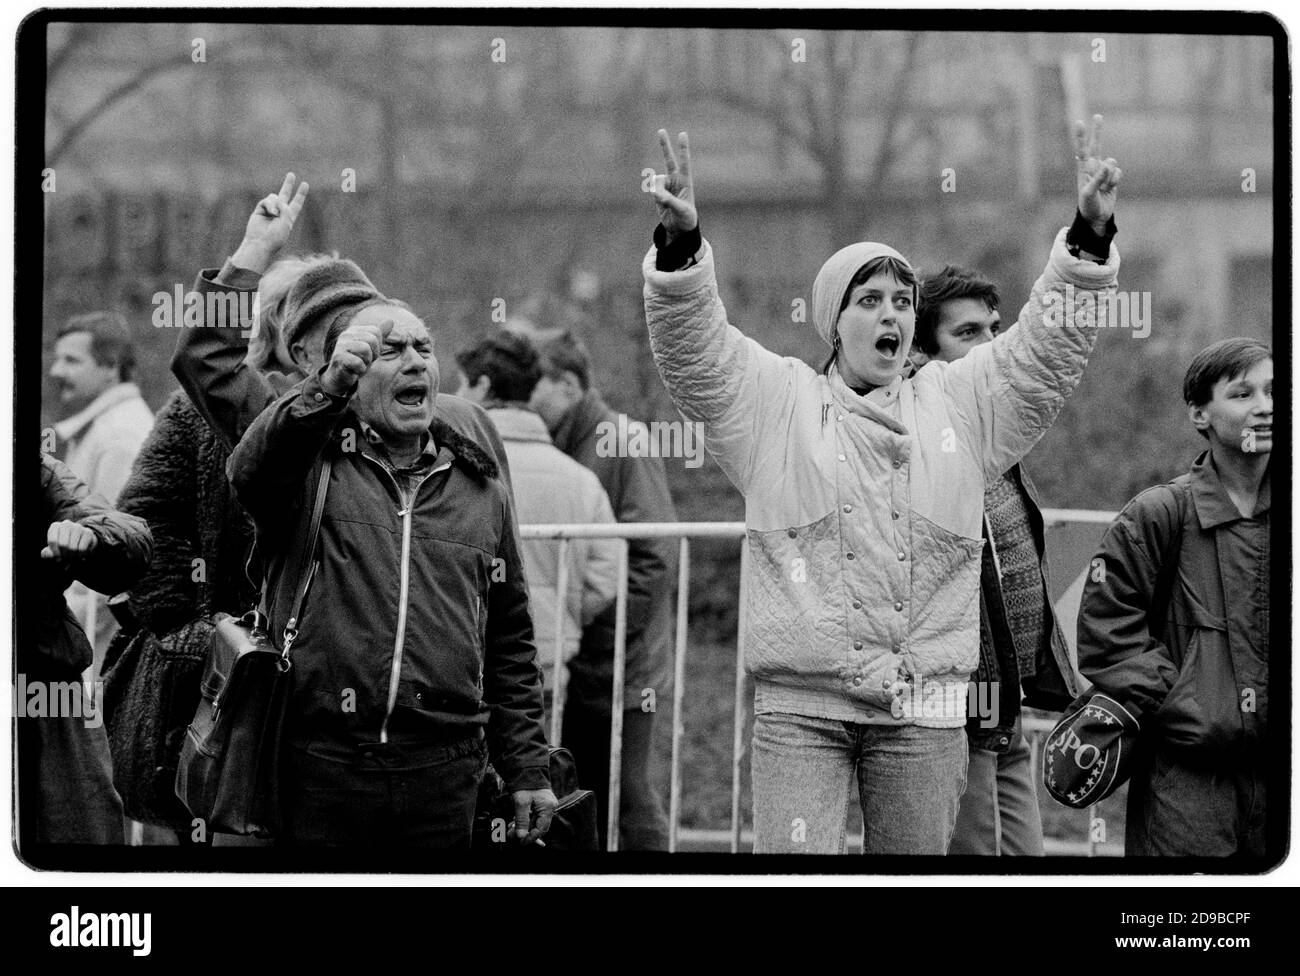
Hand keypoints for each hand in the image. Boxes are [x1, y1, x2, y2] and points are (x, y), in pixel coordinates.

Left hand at [42, 520, 97, 562]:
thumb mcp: (54, 549)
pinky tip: (80, 553)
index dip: (55, 552)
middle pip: (63, 545)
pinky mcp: (88, 532)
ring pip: (73, 548)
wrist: (81, 541)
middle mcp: (66, 524)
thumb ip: (47, 553)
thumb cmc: (64, 545)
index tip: (58, 557)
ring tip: (73, 555)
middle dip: (64, 554)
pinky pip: (82, 549)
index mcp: (55, 526)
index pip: (53, 541)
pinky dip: (80, 554)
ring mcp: (78, 527)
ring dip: (72, 555)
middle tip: (66, 556)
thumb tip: (46, 554)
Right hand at [230, 172, 309, 273]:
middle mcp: (280, 212)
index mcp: (289, 217)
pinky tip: (270, 213)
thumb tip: (276, 198)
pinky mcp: (260, 209)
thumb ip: (284, 207)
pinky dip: (270, 205)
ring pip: (274, 197)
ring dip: (276, 204)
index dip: (300, 194)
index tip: (305, 184)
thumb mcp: (286, 221)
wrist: (261, 242)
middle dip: (288, 184)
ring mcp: (269, 211)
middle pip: (285, 195)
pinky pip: (267, 200)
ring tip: (274, 214)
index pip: (296, 203)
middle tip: (291, 174)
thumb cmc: (276, 235)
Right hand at [320, 319, 392, 395]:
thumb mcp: (372, 348)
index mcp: (354, 330)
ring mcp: (341, 345)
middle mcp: (346, 334)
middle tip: (364, 361)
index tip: (369, 354)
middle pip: (372, 339)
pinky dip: (360, 370)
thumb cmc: (357, 362)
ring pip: (365, 349)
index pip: (376, 331)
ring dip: (366, 362)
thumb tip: (391, 320)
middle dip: (373, 354)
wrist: (341, 378)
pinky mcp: (338, 357)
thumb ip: (380, 335)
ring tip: (359, 365)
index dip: (377, 346)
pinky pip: (358, 362)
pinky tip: (354, 371)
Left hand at [511, 787, 556, 845]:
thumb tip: (520, 836)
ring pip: (535, 821)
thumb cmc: (524, 783)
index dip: (531, 837)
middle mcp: (549, 807)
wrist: (526, 769)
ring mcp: (546, 805)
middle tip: (512, 835)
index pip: (541, 828)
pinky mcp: (541, 803)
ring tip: (511, 828)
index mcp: (547, 807)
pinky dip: (525, 820)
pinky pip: (534, 816)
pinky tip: (515, 821)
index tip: (521, 842)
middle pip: (539, 826)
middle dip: (525, 832)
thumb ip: (521, 820)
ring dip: (524, 826)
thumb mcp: (521, 802)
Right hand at [650, 129, 697, 243]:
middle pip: (668, 160)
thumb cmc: (686, 218)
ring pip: (656, 182)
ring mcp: (665, 185)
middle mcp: (675, 180)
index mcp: (685, 181)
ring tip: (665, 203)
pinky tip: (661, 204)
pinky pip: (652, 190)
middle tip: (661, 131)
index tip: (682, 134)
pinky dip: (655, 197)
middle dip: (665, 146)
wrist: (679, 227)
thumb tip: (656, 194)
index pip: (684, 162)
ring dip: (658, 192)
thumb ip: (669, 201)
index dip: (683, 149)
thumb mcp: (681, 210)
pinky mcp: (657, 192)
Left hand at [1073, 114, 1121, 233]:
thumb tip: (1105, 164)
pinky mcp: (1112, 177)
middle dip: (1097, 131)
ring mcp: (1103, 171)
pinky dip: (1115, 180)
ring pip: (1112, 163)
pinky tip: (1109, 188)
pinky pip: (1118, 172)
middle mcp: (1092, 167)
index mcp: (1083, 169)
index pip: (1082, 150)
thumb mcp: (1089, 194)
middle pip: (1096, 145)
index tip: (1079, 122)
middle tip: (1098, 116)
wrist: (1096, 217)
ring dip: (1110, 175)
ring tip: (1103, 187)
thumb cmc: (1088, 205)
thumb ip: (1097, 179)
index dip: (1082, 137)